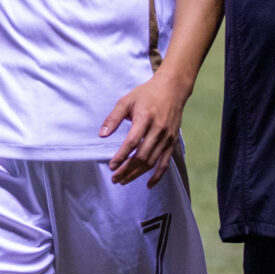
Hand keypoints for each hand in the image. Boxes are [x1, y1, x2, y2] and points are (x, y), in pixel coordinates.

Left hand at [100, 69, 187, 185]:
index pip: (132, 142)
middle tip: (115, 178)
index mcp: (145, 118)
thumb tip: (102, 135)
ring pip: (152, 161)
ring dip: (137, 174)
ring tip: (124, 181)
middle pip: (142, 156)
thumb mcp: (127, 101)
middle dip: (127, 170)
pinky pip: (165, 162)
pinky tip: (148, 184)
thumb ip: (113, 118)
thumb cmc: (146, 94)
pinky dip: (158, 175)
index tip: (111, 166)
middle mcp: (158, 129)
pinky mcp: (172, 141)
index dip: (121, 156)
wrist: (172, 89)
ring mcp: (167, 137)